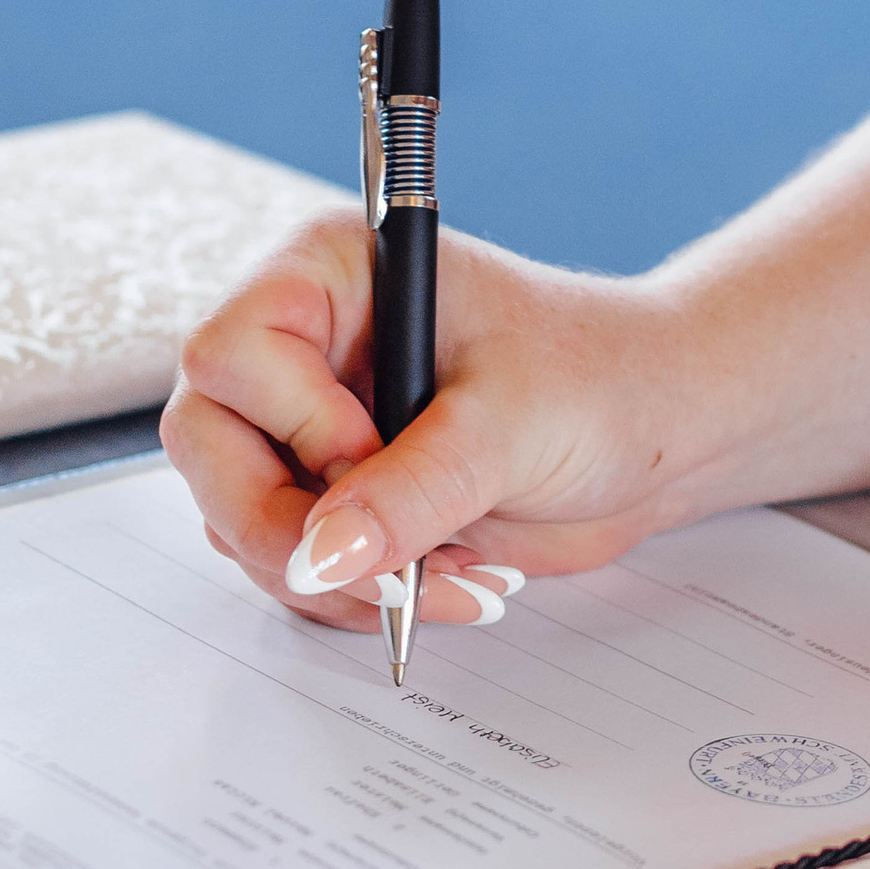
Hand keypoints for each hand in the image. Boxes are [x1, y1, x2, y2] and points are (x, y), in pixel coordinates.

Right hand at [162, 217, 688, 636]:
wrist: (660, 432)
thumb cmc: (601, 378)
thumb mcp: (510, 427)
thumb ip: (413, 489)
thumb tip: (319, 557)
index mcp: (330, 273)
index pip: (231, 352)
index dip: (292, 423)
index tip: (371, 457)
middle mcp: (303, 344)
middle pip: (209, 447)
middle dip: (293, 532)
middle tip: (390, 577)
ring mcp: (311, 424)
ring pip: (243, 521)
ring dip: (339, 577)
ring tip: (451, 577)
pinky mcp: (336, 495)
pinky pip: (292, 564)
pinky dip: (356, 595)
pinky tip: (444, 583)